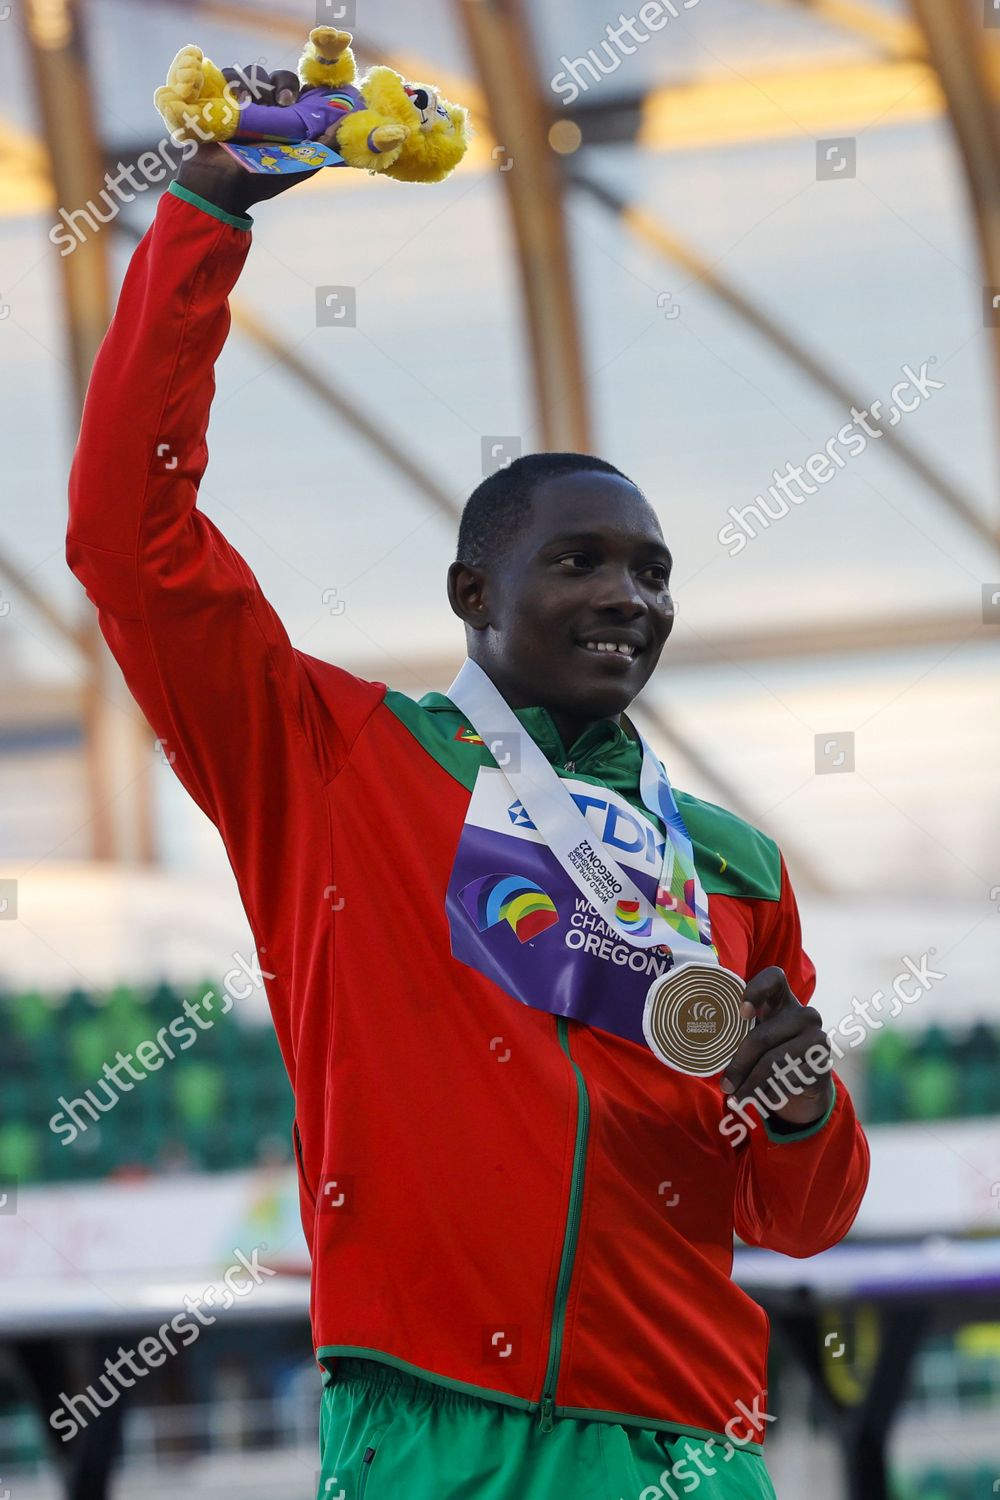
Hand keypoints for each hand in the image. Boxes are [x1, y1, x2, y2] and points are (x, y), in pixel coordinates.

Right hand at [173, 63, 342, 216]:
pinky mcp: (220, 97)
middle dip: (282, 85)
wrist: (221, 186)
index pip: (299, 91)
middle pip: (279, 78)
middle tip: (282, 102)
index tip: (299, 100)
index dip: (302, 90)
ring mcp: (243, 101)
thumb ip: (325, 144)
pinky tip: (236, 100)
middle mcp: (266, 108)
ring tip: (251, 105)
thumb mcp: (300, 165)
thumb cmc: (261, 179)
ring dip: (256, 85)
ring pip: (254, 73)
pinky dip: (232, 82)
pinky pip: (228, 75)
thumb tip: (349, 121)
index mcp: (286, 120)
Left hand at [720, 967, 832, 1126]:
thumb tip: (706, 1047)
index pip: (774, 977)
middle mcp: (804, 1015)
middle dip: (739, 1064)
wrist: (803, 1086)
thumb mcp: (756, 1040)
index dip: (756, 990)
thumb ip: (740, 1035)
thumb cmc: (770, 1055)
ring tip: (737, 1098)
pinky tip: (762, 1099)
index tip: (741, 1012)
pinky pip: (788, 1080)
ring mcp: (817, 1038)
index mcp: (782, 1000)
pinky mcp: (822, 1065)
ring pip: (774, 1061)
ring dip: (751, 1084)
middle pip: (763, 1036)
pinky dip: (770, 1093)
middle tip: (725, 1085)